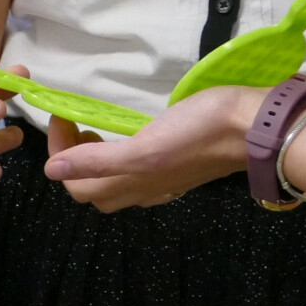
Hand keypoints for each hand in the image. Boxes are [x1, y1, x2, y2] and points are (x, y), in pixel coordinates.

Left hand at [42, 86, 262, 211]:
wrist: (252, 127)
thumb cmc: (198, 132)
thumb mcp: (143, 146)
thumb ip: (98, 161)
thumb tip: (53, 171)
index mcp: (133, 184)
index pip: (77, 184)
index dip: (60, 154)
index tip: (63, 116)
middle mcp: (144, 189)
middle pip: (93, 189)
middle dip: (73, 161)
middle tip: (76, 125)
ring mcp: (163, 181)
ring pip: (115, 182)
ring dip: (95, 161)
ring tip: (96, 130)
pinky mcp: (178, 167)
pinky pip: (138, 173)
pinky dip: (120, 158)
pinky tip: (127, 139)